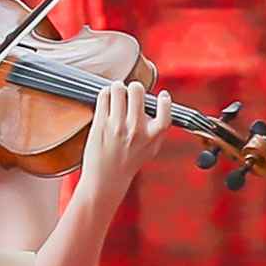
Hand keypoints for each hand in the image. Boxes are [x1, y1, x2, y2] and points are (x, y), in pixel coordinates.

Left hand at [77, 79, 171, 201]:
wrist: (106, 179)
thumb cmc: (128, 163)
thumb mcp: (151, 149)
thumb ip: (157, 130)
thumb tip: (162, 105)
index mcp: (152, 136)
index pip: (165, 112)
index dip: (164, 101)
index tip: (163, 95)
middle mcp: (136, 129)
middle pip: (137, 91)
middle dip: (134, 87)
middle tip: (131, 92)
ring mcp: (117, 125)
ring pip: (118, 89)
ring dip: (117, 88)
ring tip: (117, 93)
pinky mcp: (100, 124)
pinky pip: (103, 97)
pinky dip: (105, 93)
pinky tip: (107, 98)